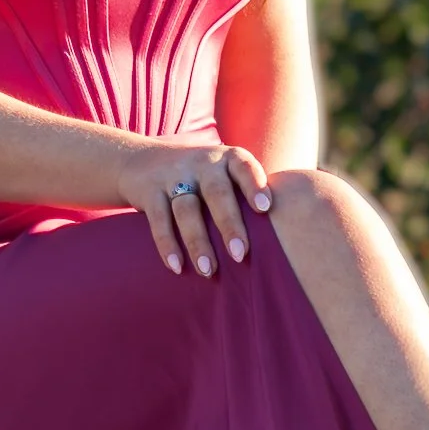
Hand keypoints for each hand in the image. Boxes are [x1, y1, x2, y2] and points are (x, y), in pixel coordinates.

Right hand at [116, 142, 272, 277]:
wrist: (141, 160)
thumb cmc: (201, 178)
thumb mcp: (224, 174)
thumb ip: (248, 195)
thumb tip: (287, 236)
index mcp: (227, 158)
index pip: (244, 166)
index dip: (254, 185)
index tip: (265, 208)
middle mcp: (201, 163)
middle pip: (217, 192)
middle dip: (229, 224)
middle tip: (241, 255)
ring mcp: (173, 176)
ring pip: (187, 209)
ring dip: (198, 242)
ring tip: (208, 270)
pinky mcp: (149, 192)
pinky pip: (158, 220)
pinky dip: (167, 245)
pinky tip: (176, 267)